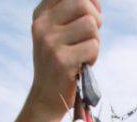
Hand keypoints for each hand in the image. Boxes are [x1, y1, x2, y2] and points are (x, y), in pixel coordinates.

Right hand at [28, 0, 101, 116]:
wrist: (46, 98)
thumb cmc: (59, 64)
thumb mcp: (57, 34)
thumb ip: (70, 14)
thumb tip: (94, 1)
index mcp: (41, 15)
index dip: (89, 1)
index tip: (91, 16)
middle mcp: (42, 25)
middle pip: (82, 3)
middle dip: (95, 19)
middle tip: (92, 37)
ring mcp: (50, 43)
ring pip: (90, 25)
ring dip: (95, 41)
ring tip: (84, 54)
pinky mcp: (62, 60)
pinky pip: (92, 46)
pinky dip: (94, 56)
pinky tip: (83, 65)